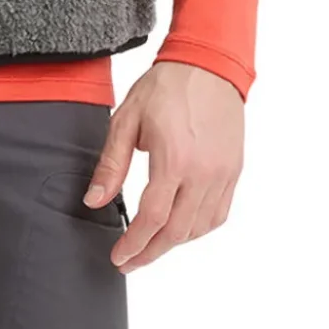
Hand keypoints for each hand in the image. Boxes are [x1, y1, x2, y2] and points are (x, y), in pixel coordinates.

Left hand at [82, 60, 244, 268]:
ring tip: (151, 246)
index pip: (152, 218)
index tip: (119, 257)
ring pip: (199, 227)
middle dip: (150, 253)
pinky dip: (198, 229)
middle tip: (130, 262)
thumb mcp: (126, 121)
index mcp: (174, 159)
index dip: (134, 244)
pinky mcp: (234, 171)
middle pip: (177, 231)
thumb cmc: (166, 88)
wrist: (208, 66)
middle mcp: (203, 172)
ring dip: (173, 243)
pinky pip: (219, 214)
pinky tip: (180, 229)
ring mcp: (223, 173)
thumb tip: (94, 201)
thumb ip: (111, 165)